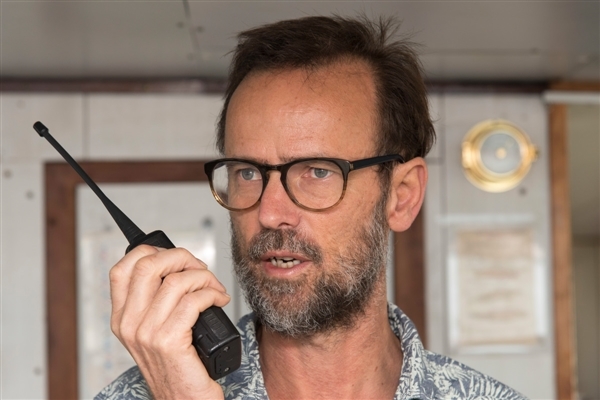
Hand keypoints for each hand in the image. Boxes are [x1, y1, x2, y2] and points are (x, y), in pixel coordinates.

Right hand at [109, 245, 229, 398]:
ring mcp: (146, 333)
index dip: (150, 251)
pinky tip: (218, 301)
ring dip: (204, 278)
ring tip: (215, 290)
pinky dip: (211, 294)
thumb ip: (156, 302)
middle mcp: (129, 324)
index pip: (123, 268)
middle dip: (182, 257)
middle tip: (200, 269)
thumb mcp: (156, 332)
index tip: (174, 258)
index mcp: (122, 318)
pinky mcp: (169, 342)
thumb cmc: (178, 366)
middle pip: (149, 265)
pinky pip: (193, 300)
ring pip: (176, 280)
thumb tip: (178, 265)